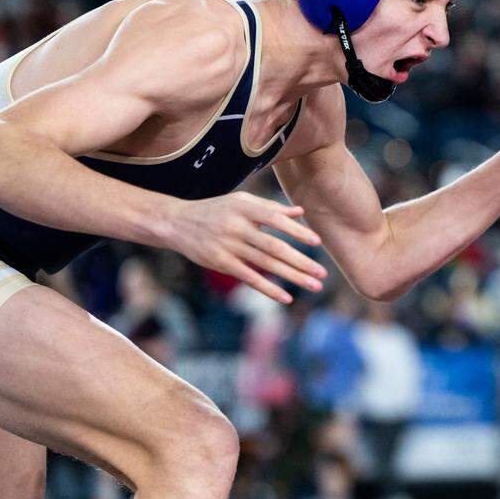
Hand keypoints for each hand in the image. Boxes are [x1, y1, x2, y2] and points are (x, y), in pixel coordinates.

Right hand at [162, 192, 326, 302]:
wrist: (177, 222)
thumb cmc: (216, 210)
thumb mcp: (241, 201)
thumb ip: (270, 207)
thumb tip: (300, 212)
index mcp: (245, 207)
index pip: (276, 219)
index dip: (297, 231)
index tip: (317, 242)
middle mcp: (237, 226)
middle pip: (274, 247)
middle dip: (300, 261)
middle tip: (322, 273)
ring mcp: (228, 246)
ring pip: (265, 264)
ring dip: (292, 276)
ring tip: (313, 285)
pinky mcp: (220, 263)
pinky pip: (249, 278)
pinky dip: (268, 288)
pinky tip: (286, 297)